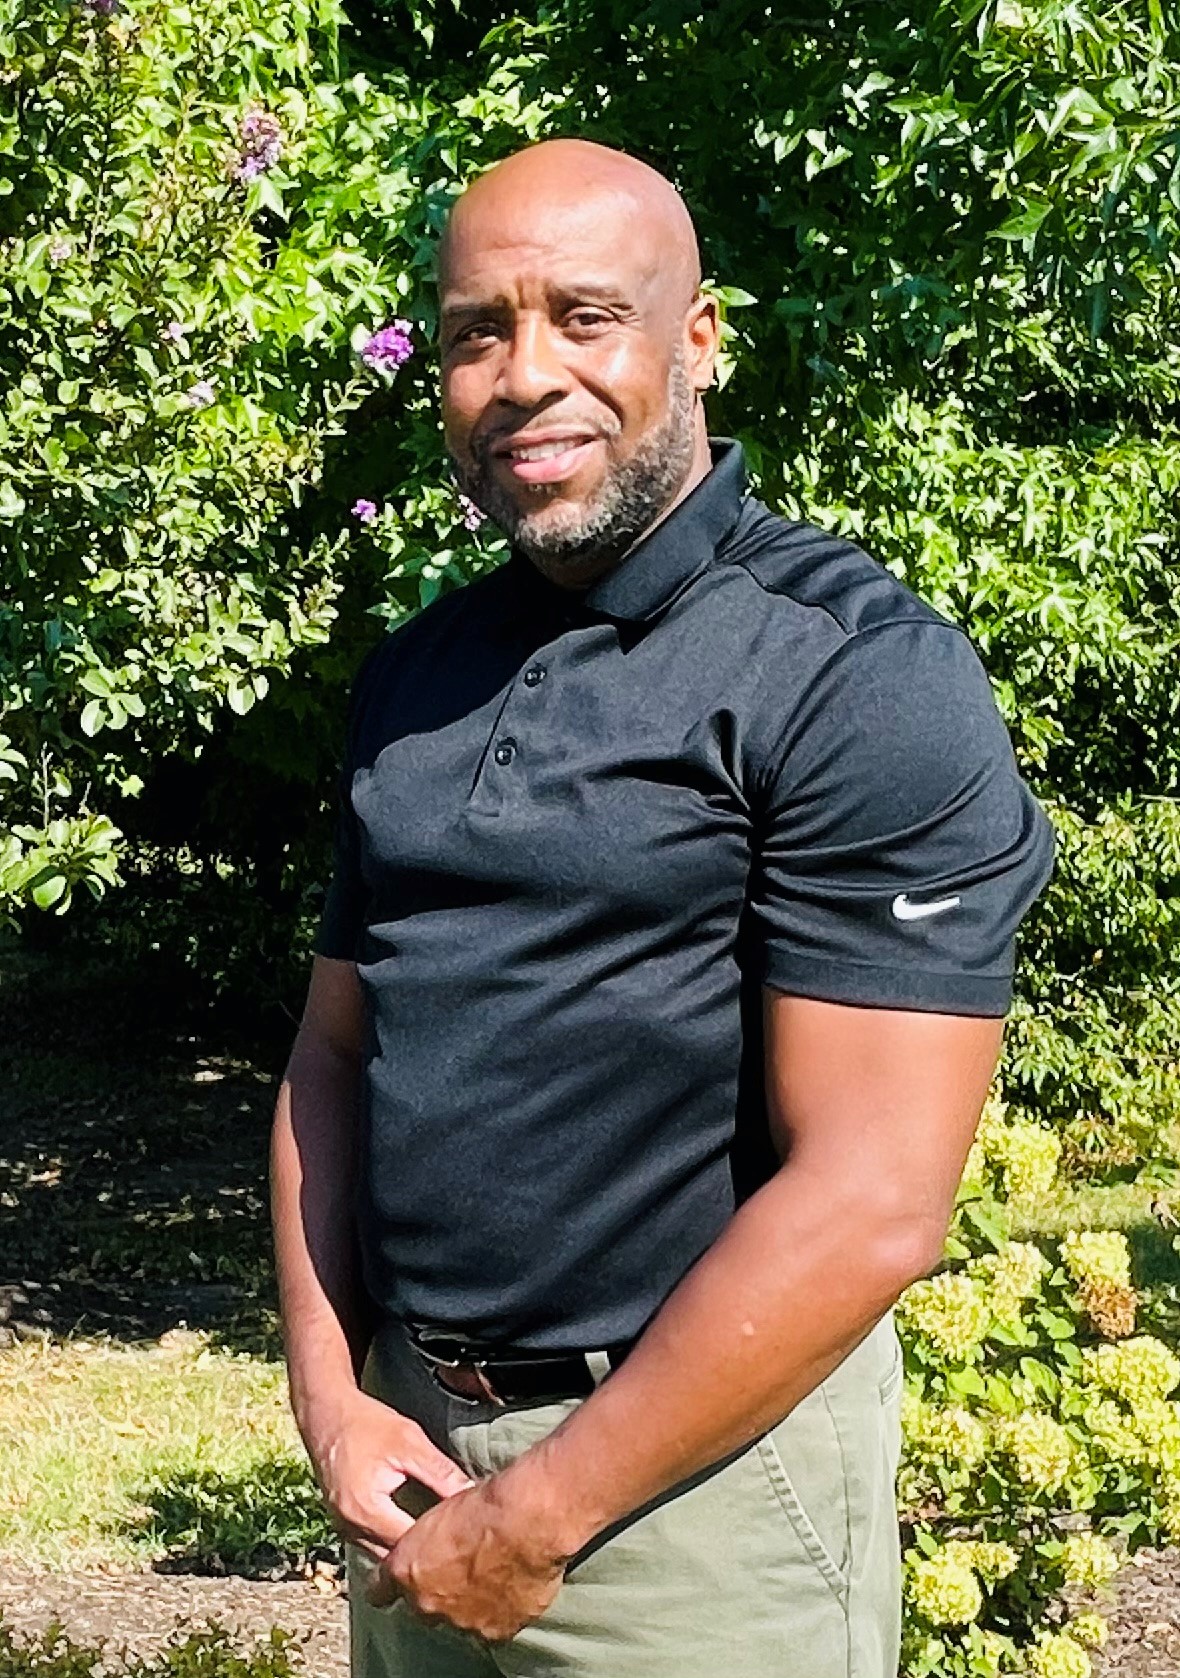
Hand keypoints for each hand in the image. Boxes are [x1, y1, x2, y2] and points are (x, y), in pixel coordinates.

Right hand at [301, 1386, 473, 1560]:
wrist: (325, 1413)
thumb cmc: (366, 1423)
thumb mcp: (410, 1442)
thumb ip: (440, 1472)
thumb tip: (471, 1494)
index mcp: (367, 1510)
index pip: (411, 1545)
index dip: (439, 1540)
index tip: (464, 1532)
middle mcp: (351, 1527)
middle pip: (396, 1557)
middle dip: (425, 1552)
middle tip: (457, 1539)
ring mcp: (344, 1528)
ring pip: (383, 1554)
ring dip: (408, 1549)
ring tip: (439, 1536)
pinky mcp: (344, 1522)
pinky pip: (373, 1543)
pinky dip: (393, 1539)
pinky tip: (415, 1526)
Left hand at [366, 1472, 567, 1640]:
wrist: (527, 1520)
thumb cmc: (485, 1504)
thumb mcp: (440, 1508)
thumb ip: (427, 1541)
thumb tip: (431, 1546)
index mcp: (406, 1570)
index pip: (381, 1590)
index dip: (392, 1583)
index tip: (400, 1579)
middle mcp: (427, 1604)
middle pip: (424, 1608)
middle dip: (436, 1592)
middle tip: (459, 1567)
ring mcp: (462, 1622)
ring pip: (460, 1618)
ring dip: (471, 1602)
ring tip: (493, 1571)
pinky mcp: (496, 1631)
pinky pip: (495, 1624)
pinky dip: (502, 1609)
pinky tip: (513, 1583)